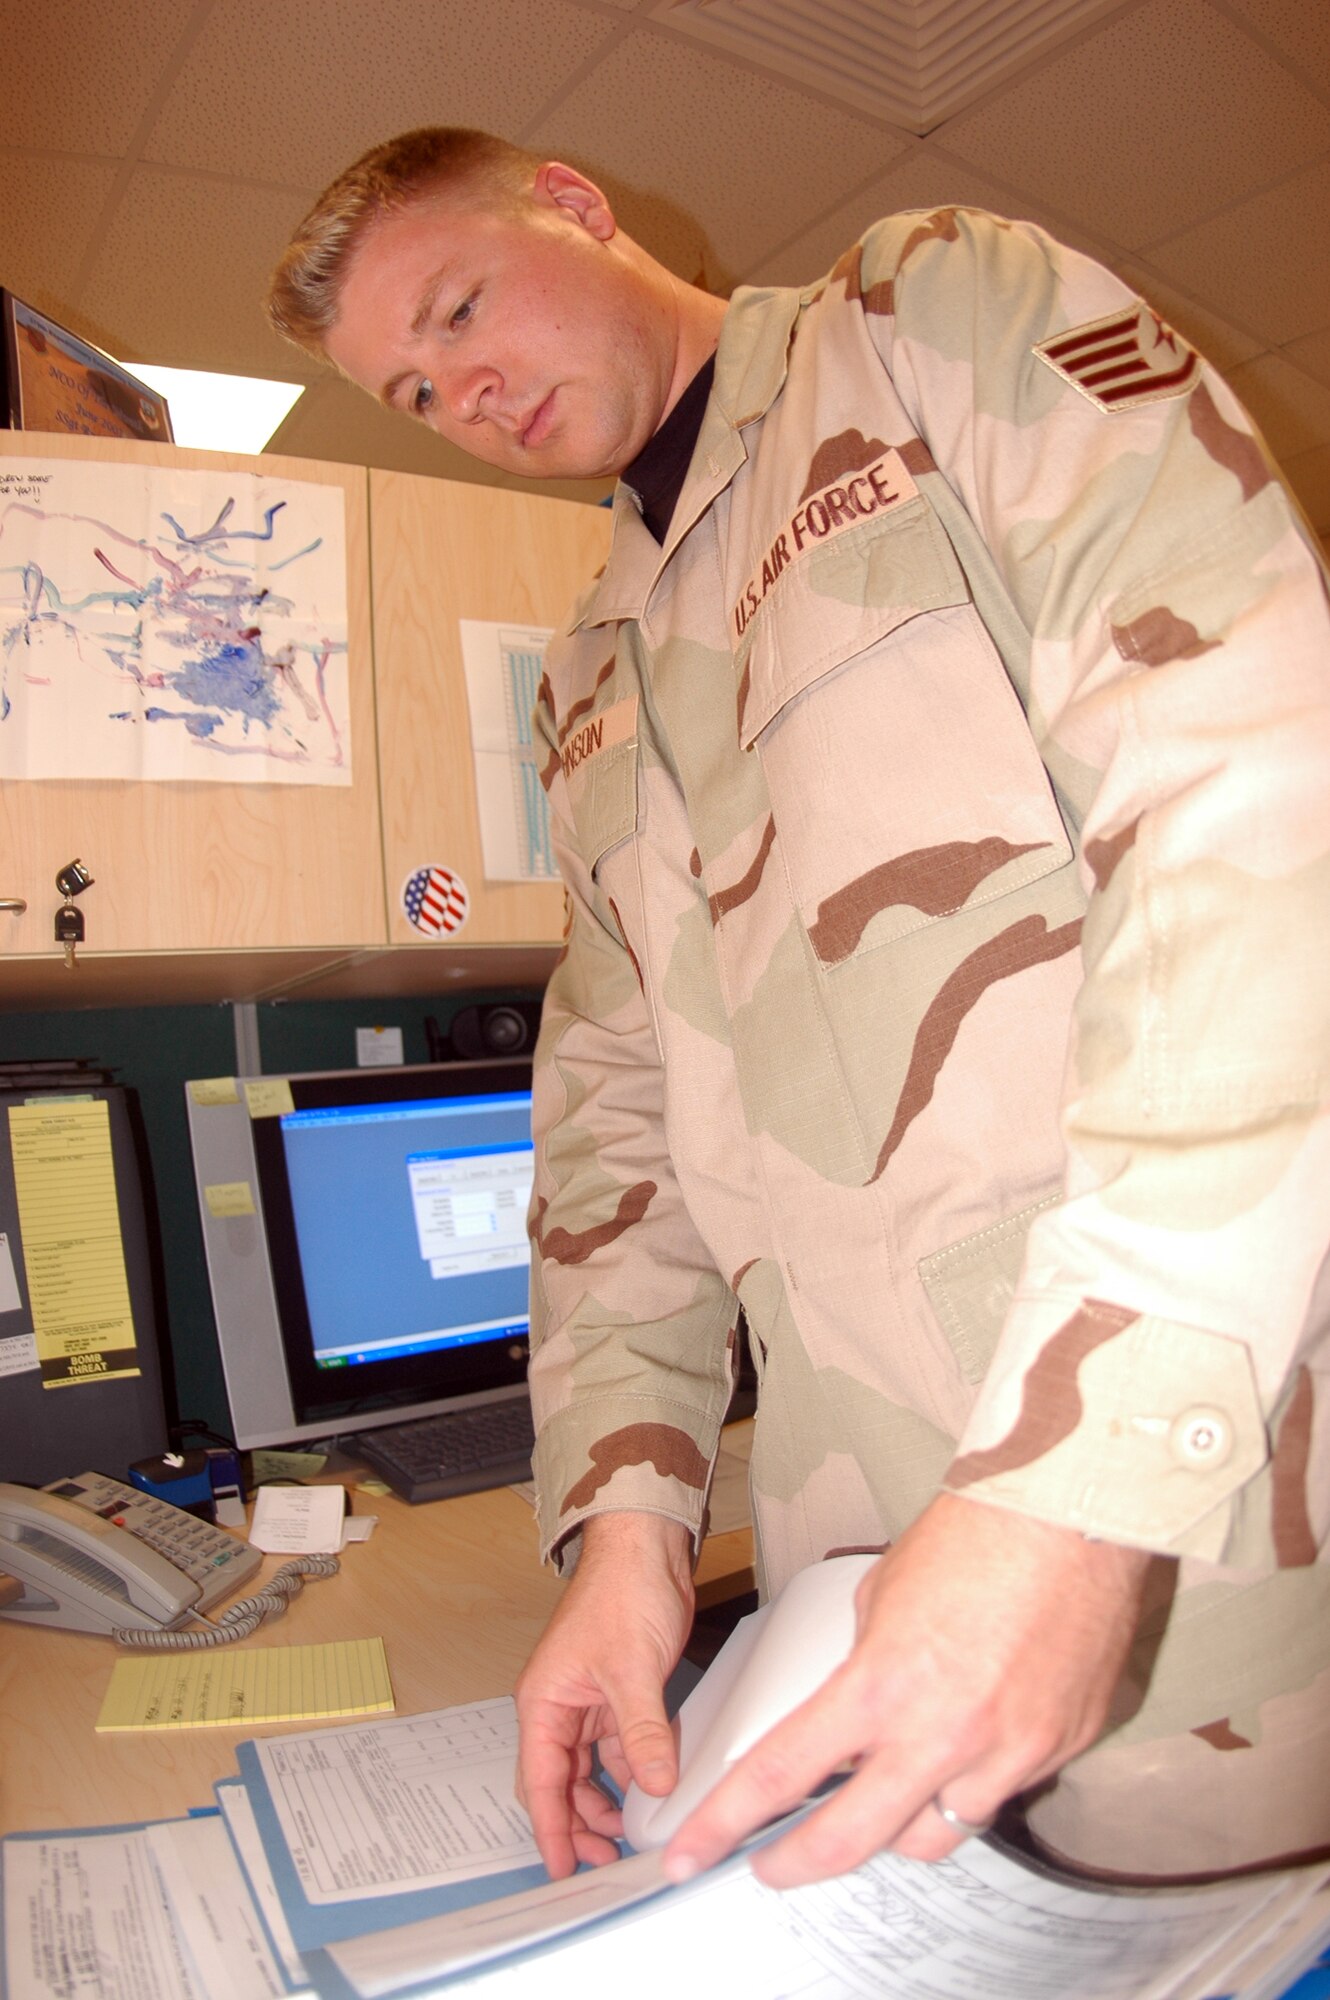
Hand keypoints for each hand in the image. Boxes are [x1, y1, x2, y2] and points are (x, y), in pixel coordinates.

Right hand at [515, 1511, 695, 1878]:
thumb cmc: (621, 1592)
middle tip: (602, 1860)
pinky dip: (631, 1772)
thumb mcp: (632, 1670)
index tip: (560, 1868)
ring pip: (588, 1770)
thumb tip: (655, 1785)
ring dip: (604, 1802)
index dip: (549, 1829)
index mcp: (544, 1701)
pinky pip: (619, 1748)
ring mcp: (589, 1702)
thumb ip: (642, 1733)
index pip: (540, 1781)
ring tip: (625, 1835)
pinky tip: (649, 1790)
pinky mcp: (619, 1695)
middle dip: (576, 1824)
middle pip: (560, 1783)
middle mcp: (561, 1706)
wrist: (646, 1549)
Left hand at [663, 1492, 1150, 1889]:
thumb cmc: (973, 1536)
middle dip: (796, 1864)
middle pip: (850, 1841)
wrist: (1071, 1516)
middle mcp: (941, 1735)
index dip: (726, 1822)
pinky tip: (976, 1736)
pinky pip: (1002, 1793)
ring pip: (935, 1837)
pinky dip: (977, 1778)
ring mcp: (1007, 1754)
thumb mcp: (881, 1595)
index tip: (693, 1850)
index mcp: (880, 1686)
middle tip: (771, 1868)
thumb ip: (862, 1667)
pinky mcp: (1058, 1751)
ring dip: (900, 1823)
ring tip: (890, 1791)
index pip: (781, 1773)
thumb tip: (856, 1714)